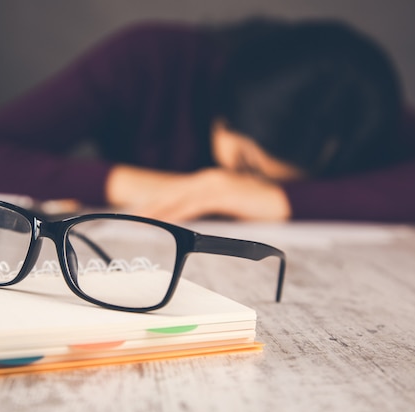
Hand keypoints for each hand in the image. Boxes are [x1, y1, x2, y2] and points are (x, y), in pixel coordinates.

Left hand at [105, 165, 291, 221]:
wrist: (284, 201)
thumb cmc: (256, 208)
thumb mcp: (226, 210)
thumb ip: (207, 213)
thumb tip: (187, 228)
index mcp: (206, 182)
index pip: (174, 192)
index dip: (154, 201)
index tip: (137, 211)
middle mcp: (207, 179)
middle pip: (171, 192)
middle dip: (150, 204)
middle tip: (131, 216)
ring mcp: (215, 184)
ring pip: (180, 197)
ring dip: (160, 209)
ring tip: (142, 219)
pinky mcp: (224, 193)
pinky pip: (196, 204)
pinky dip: (180, 212)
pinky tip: (168, 221)